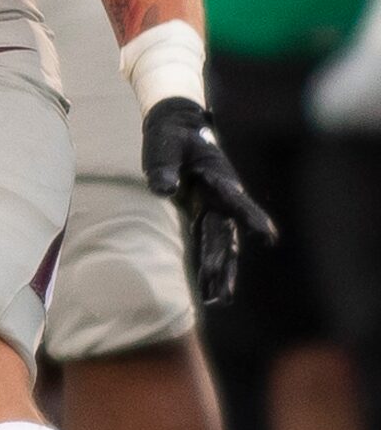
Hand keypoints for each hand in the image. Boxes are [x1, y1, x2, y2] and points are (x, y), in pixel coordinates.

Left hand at [142, 96, 275, 303]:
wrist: (177, 127)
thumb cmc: (171, 136)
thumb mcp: (164, 146)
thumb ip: (164, 166)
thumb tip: (164, 190)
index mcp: (218, 177)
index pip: (236, 201)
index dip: (251, 219)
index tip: (266, 238)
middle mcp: (222, 197)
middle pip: (227, 235)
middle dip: (224, 264)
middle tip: (222, 294)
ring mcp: (215, 207)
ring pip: (221, 245)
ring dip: (219, 273)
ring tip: (218, 302)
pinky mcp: (204, 214)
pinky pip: (208, 245)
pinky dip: (208, 266)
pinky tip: (208, 291)